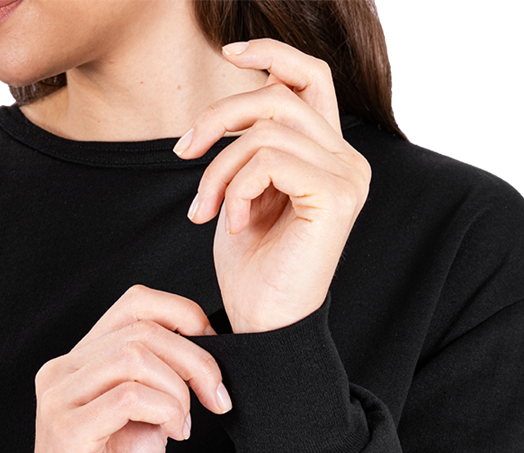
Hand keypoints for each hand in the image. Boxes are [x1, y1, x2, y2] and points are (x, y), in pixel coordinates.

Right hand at [11, 286, 231, 452]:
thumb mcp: (145, 418)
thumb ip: (162, 383)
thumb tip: (208, 355)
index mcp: (84, 359)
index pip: (137, 302)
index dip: (185, 316)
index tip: (214, 355)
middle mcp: (65, 369)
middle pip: (144, 329)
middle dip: (196, 361)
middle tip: (217, 398)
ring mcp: (61, 397)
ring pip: (135, 357)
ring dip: (179, 389)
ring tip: (185, 424)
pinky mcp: (66, 429)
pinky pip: (127, 397)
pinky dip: (165, 411)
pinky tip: (173, 435)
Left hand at [173, 38, 370, 333]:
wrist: (263, 323)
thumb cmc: (252, 267)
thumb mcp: (245, 191)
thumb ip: (252, 146)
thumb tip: (235, 100)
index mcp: (329, 155)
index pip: (310, 79)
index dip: (271, 52)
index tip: (229, 53)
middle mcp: (347, 161)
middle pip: (279, 95)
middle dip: (218, 118)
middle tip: (183, 154)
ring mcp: (347, 177)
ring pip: (266, 130)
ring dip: (218, 168)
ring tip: (203, 209)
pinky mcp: (336, 197)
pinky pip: (270, 160)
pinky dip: (236, 188)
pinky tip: (229, 225)